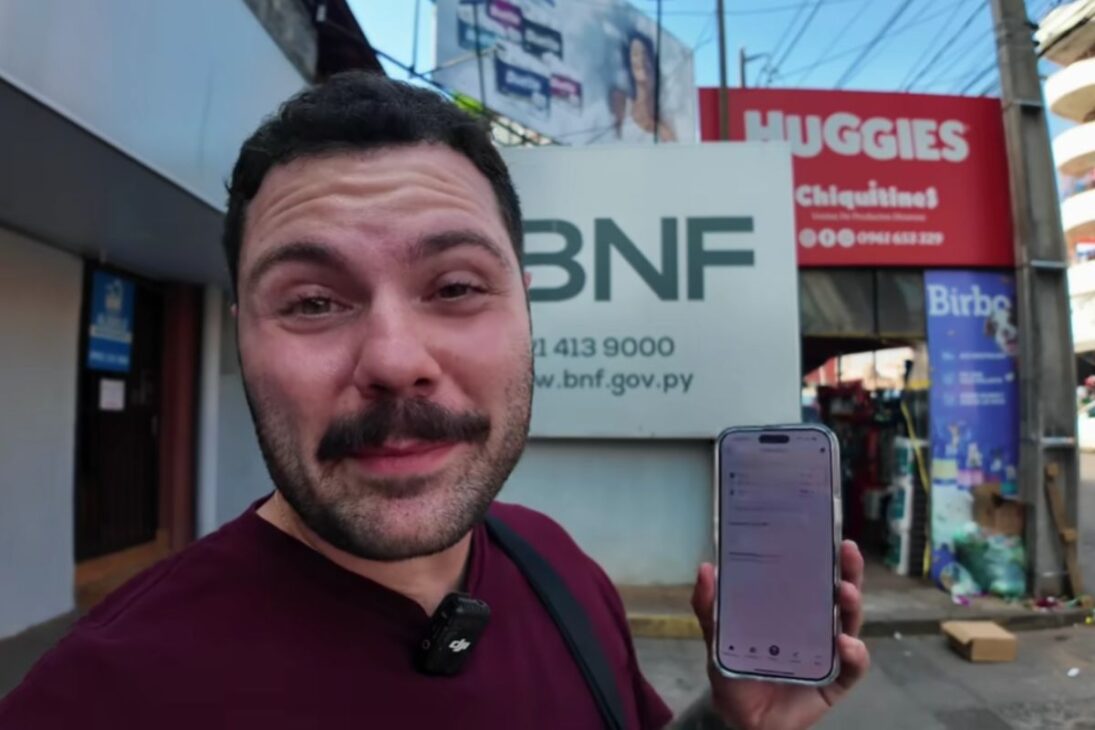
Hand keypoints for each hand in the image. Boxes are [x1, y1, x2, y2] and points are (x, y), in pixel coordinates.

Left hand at [690, 541, 869, 729]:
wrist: (741, 717)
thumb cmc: (736, 671)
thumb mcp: (718, 636)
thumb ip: (709, 607)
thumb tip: (706, 568)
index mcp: (794, 610)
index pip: (814, 579)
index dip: (826, 558)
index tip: (830, 536)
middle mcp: (818, 627)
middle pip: (840, 596)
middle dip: (848, 573)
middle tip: (848, 553)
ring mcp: (831, 654)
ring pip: (852, 625)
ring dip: (852, 607)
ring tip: (846, 593)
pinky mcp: (837, 681)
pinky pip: (853, 667)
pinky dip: (855, 654)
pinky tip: (846, 643)